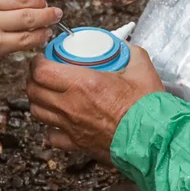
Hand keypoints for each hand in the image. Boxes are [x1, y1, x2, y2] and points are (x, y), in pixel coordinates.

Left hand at [27, 45, 166, 162]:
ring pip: (38, 113)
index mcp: (84, 84)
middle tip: (43, 73)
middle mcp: (72, 106)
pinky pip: (52, 136)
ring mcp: (72, 127)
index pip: (42, 71)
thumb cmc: (148, 108)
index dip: (37, 62)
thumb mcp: (141, 67)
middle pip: (33, 91)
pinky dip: (51, 127)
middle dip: (34, 79)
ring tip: (49, 94)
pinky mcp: (77, 144)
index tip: (43, 58)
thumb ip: (128, 52)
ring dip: (39, 101)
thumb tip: (121, 46)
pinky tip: (60, 120)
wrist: (155, 140)